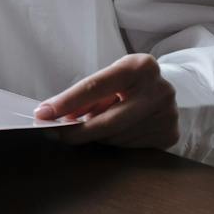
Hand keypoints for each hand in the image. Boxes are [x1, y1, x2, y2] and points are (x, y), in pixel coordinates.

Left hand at [35, 53, 177, 148]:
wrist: (165, 89)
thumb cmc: (128, 83)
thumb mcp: (109, 80)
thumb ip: (86, 96)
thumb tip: (55, 115)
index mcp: (140, 67)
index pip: (95, 87)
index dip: (67, 102)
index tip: (44, 113)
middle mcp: (159, 89)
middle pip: (107, 120)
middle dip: (77, 131)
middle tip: (56, 134)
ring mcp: (168, 114)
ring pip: (116, 137)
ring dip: (98, 136)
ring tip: (96, 126)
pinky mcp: (170, 134)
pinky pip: (130, 147)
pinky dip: (115, 142)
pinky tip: (117, 132)